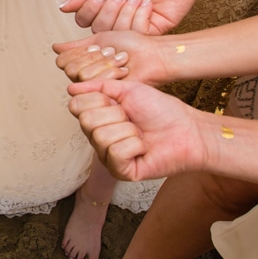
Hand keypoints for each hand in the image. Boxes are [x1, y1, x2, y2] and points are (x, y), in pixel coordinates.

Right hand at [53, 30, 169, 85]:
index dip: (80, 52)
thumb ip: (76, 45)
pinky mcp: (107, 96)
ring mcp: (97, 89)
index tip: (98, 47)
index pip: (63, 60)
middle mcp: (87, 79)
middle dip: (94, 57)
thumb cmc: (131, 45)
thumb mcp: (99, 38)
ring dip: (105, 63)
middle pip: (72, 68)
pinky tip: (124, 72)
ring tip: (119, 62)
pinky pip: (97, 83)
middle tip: (111, 53)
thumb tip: (55, 47)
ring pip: (83, 75)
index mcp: (83, 65)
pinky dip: (113, 72)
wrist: (151, 54)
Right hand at [60, 0, 201, 33]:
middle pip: (98, 29)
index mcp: (104, 3)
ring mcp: (134, 25)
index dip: (90, 9)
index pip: (84, 19)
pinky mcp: (153, 31)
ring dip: (125, 12)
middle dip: (109, 9)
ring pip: (116, 33)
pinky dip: (139, 16)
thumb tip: (64, 9)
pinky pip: (136, 33)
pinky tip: (148, 3)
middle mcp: (117, 16)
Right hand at [66, 79, 211, 181]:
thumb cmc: (161, 110)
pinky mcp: (120, 172)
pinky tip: (143, 148)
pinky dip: (135, 145)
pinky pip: (115, 152)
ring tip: (140, 134)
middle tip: (132, 119)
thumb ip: (98, 86)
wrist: (187, 129)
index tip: (119, 102)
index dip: (99, 99)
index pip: (76, 106)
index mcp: (97, 118)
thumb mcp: (128, 89)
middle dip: (115, 114)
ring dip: (128, 130)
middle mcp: (98, 138)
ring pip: (101, 137)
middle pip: (87, 121)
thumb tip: (70, 89)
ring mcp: (107, 157)